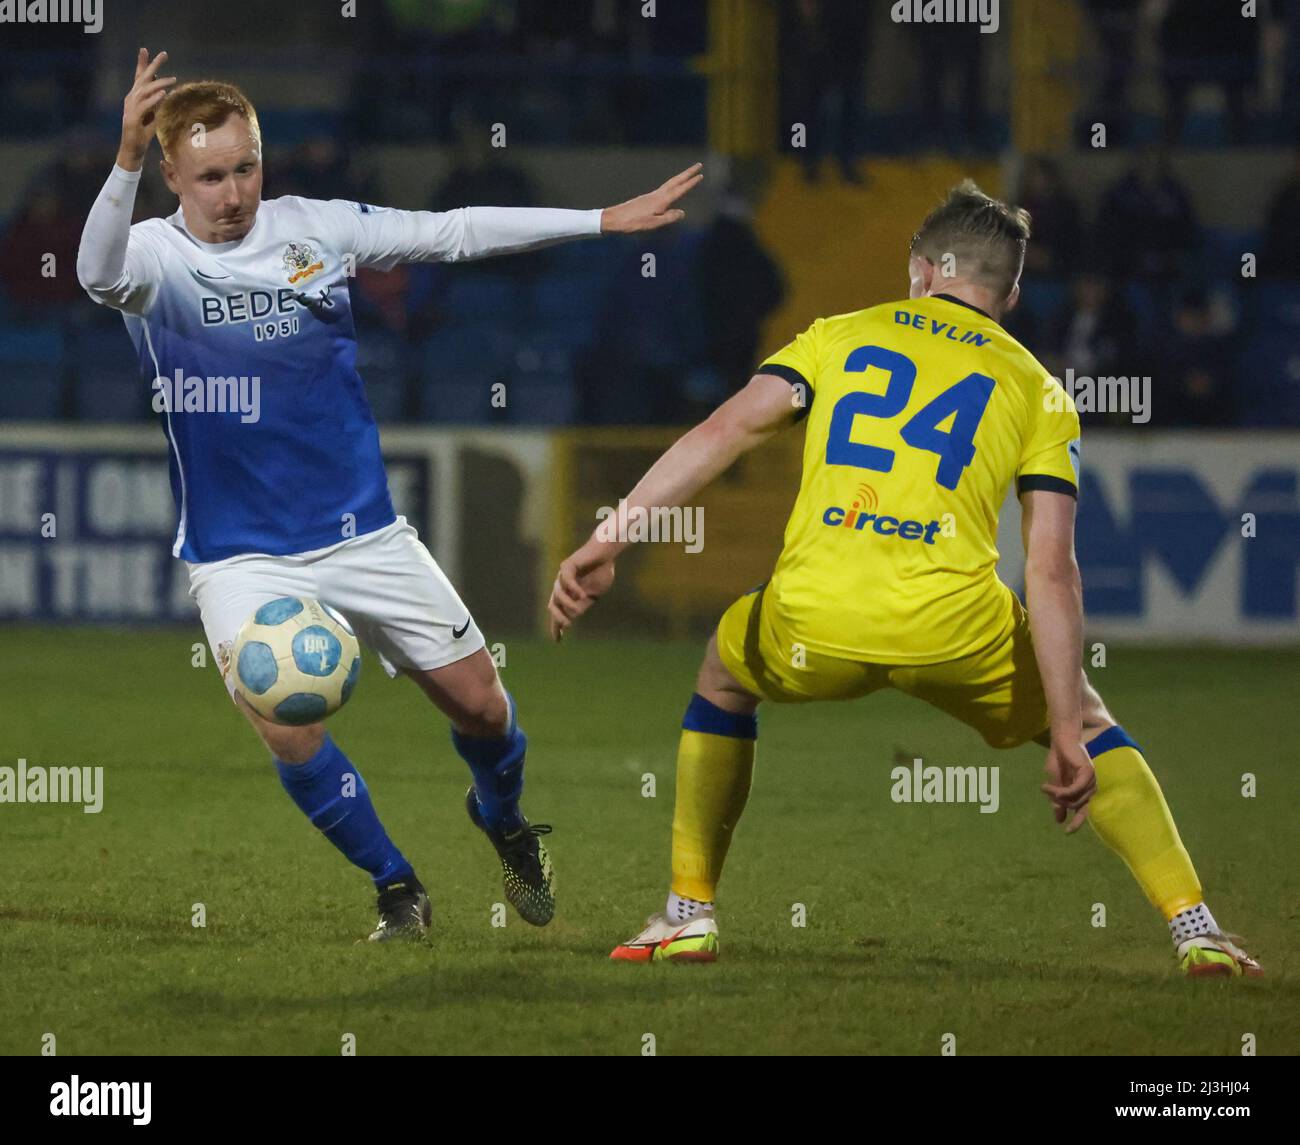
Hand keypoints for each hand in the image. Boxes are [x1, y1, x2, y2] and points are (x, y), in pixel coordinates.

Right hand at [118, 48, 175, 169]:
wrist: (132, 150)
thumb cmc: (142, 133)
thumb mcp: (151, 115)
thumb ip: (154, 103)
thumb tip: (162, 91)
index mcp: (135, 98)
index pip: (139, 77)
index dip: (142, 64)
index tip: (146, 50)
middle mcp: (131, 99)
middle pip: (142, 79)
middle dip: (152, 65)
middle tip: (164, 54)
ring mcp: (131, 108)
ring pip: (145, 91)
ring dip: (159, 83)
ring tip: (173, 78)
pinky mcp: (133, 119)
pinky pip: (145, 106)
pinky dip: (154, 99)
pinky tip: (163, 94)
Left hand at [547, 549, 615, 641]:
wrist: (607, 552)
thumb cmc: (601, 572)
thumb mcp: (594, 594)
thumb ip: (583, 604)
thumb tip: (572, 616)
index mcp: (568, 594)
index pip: (558, 612)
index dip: (556, 626)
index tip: (558, 640)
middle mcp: (562, 585)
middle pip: (552, 605)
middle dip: (557, 618)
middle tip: (567, 626)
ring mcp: (563, 575)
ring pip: (558, 594)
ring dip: (566, 605)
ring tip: (576, 611)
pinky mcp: (568, 565)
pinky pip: (566, 579)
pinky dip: (573, 589)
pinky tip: (582, 595)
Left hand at [600, 163, 702, 233]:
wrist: (615, 218)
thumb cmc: (633, 223)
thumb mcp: (653, 224)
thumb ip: (668, 218)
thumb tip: (682, 213)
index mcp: (661, 201)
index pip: (680, 190)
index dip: (691, 183)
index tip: (701, 175)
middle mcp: (657, 195)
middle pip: (675, 181)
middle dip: (688, 173)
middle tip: (698, 165)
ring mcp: (652, 195)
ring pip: (670, 183)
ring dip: (681, 178)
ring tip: (689, 174)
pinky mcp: (647, 199)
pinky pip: (664, 189)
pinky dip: (673, 185)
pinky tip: (672, 189)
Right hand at [1040, 737, 1095, 833]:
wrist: (1061, 739)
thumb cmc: (1059, 758)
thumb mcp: (1055, 782)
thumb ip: (1059, 799)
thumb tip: (1059, 819)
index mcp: (1086, 789)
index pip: (1085, 810)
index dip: (1078, 822)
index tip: (1067, 832)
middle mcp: (1092, 786)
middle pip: (1078, 806)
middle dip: (1061, 804)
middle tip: (1048, 794)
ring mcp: (1092, 780)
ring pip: (1075, 800)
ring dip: (1057, 796)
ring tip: (1045, 787)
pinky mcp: (1088, 773)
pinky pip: (1074, 791)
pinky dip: (1060, 791)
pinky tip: (1049, 787)